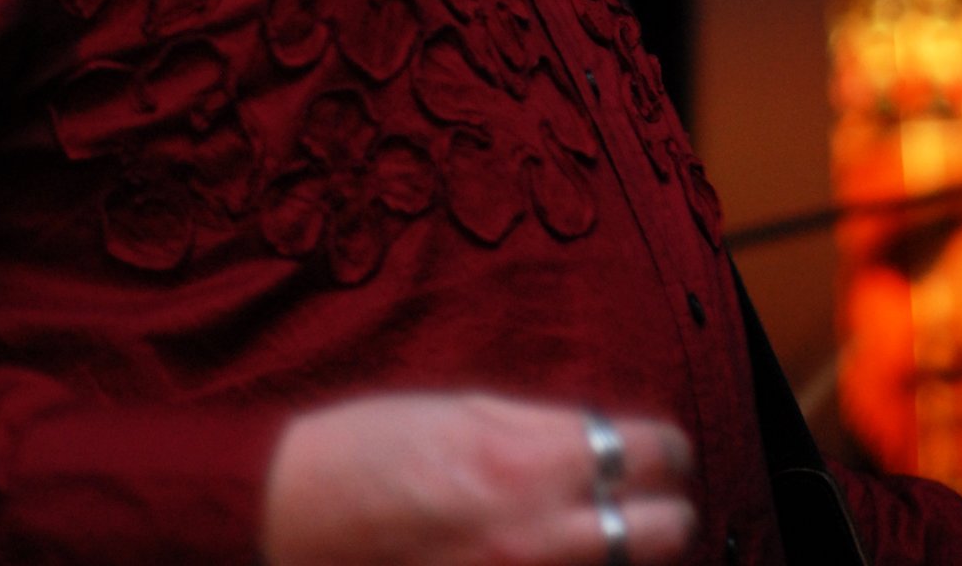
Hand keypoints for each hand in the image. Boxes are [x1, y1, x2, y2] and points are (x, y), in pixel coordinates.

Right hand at [261, 389, 695, 564]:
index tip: (661, 445)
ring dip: (626, 550)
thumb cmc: (371, 448)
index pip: (648, 452)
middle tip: (646, 492)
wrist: (296, 517)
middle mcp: (538, 533)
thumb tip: (606, 437)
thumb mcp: (463, 410)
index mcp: (529, 460)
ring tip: (603, 529)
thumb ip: (543, 428)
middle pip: (662, 529)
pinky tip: (559, 557)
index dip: (665, 445)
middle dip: (665, 506)